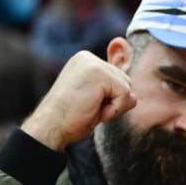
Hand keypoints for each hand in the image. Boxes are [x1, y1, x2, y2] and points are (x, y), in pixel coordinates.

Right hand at [21, 51, 135, 150]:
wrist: (50, 127)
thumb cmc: (70, 118)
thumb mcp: (95, 101)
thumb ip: (114, 93)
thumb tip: (135, 97)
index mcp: (84, 61)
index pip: (117, 78)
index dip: (109, 99)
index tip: (86, 105)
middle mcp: (88, 57)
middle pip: (125, 80)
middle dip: (113, 101)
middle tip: (88, 108)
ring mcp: (93, 63)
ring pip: (127, 87)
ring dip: (114, 105)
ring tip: (90, 108)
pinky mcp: (99, 74)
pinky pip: (126, 94)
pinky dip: (116, 109)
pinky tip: (95, 111)